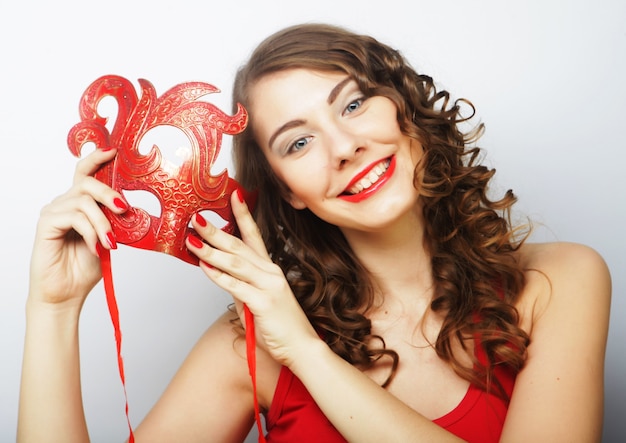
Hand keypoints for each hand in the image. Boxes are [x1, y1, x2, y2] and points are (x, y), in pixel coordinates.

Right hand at [28, 147, 127, 306]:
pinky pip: (74, 217)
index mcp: (79, 204)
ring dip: (103, 222)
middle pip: (86, 182)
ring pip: (83, 201)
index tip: (113, 151)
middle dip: (109, 193)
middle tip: (124, 209)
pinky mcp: (46, 224)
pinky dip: (91, 231)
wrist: (67, 293)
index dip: (97, 159)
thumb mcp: (108, 239)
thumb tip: (131, 207)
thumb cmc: (85, 268)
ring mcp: (54, 212)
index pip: (85, 173)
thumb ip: (115, 221)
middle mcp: (64, 204)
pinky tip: (97, 246)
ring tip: (111, 242)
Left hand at [187, 190, 318, 366]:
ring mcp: (269, 286)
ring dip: (212, 251)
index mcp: (270, 269)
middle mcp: (270, 272)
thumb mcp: (257, 299)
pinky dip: (218, 275)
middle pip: (239, 246)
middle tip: (196, 218)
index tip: (234, 195)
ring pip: (235, 263)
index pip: (255, 235)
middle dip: (216, 231)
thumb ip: (241, 284)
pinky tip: (204, 267)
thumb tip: (217, 272)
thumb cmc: (279, 325)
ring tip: (192, 240)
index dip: (244, 214)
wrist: (301, 347)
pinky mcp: (264, 302)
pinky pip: (236, 286)